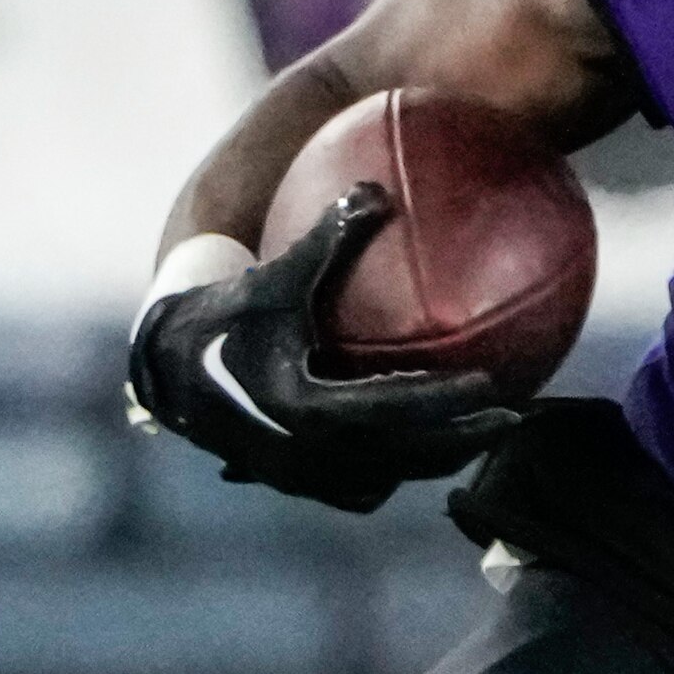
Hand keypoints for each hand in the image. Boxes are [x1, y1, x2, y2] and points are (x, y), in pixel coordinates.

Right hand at [124, 186, 518, 511]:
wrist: (160, 366)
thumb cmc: (221, 310)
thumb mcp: (274, 275)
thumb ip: (329, 236)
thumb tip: (379, 190)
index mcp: (299, 406)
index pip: (391, 410)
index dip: (446, 402)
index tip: (497, 385)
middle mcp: (299, 453)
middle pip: (401, 461)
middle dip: (460, 443)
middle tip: (513, 417)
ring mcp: (295, 475)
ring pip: (383, 480)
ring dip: (430, 462)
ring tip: (476, 435)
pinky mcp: (291, 480)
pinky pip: (357, 483)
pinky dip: (393, 466)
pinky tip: (423, 444)